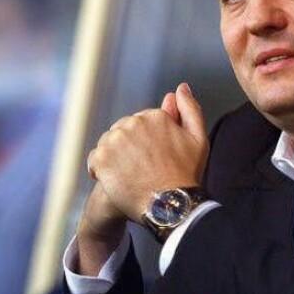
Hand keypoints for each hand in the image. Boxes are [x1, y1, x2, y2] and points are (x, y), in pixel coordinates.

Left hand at [87, 82, 207, 222]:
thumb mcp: (198, 138)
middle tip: (145, 170)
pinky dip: (102, 171)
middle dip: (130, 148)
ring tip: (132, 176)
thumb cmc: (186, 174)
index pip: (141, 124)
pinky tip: (118, 181)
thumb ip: (189, 109)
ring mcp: (115, 140)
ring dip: (115, 158)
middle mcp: (133, 122)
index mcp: (154, 116)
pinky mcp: (101, 158)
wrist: (170, 205)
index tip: (156, 159)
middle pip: (123, 132)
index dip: (148, 143)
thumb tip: (180, 88)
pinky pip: (95, 160)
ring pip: (108, 145)